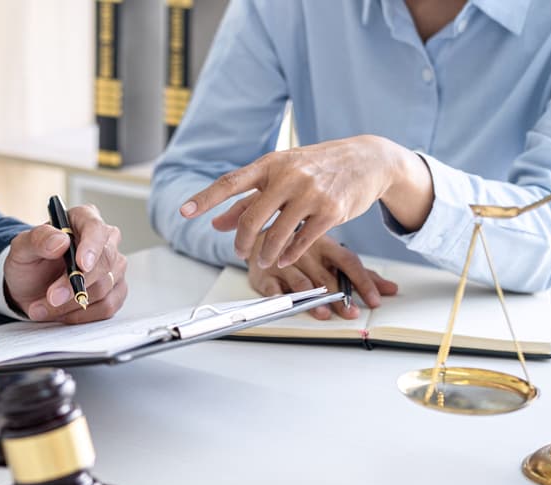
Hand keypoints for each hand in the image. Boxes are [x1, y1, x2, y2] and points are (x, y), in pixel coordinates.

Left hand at [4, 203, 127, 323]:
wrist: (30, 288)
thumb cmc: (30, 263)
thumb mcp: (22, 248)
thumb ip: (38, 240)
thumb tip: (60, 241)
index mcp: (83, 219)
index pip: (96, 228)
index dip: (92, 247)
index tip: (81, 265)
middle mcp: (105, 241)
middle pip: (106, 261)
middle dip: (76, 283)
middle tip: (52, 297)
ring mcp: (113, 267)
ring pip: (105, 288)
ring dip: (72, 303)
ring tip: (44, 307)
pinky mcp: (115, 291)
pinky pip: (107, 307)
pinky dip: (81, 315)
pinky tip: (61, 313)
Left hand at [179, 135, 431, 267]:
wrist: (366, 159)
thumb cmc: (316, 167)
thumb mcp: (281, 173)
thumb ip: (248, 198)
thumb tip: (216, 222)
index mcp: (270, 163)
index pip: (230, 182)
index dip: (205, 198)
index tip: (184, 212)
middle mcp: (288, 175)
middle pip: (252, 217)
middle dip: (242, 242)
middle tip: (241, 252)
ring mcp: (311, 192)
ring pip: (276, 233)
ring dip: (266, 254)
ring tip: (264, 260)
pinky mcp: (332, 210)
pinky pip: (302, 241)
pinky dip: (289, 254)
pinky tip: (284, 258)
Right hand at [248, 233, 397, 319]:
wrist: (262, 238)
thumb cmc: (301, 250)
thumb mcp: (331, 256)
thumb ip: (359, 274)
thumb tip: (390, 289)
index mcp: (326, 245)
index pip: (348, 262)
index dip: (362, 281)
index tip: (374, 300)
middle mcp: (307, 253)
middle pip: (326, 277)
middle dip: (339, 297)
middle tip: (351, 313)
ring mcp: (285, 263)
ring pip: (301, 282)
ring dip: (312, 299)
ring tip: (323, 313)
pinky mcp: (265, 275)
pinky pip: (273, 288)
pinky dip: (280, 298)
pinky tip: (287, 306)